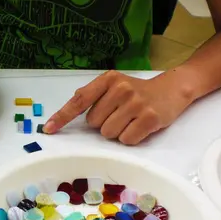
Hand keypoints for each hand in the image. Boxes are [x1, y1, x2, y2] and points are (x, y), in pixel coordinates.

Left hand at [43, 70, 194, 144]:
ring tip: (130, 119)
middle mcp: (121, 88)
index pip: (79, 100)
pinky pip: (126, 140)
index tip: (48, 129)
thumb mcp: (113, 85)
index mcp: (108, 79)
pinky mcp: (149, 118)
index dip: (62, 117)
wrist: (172, 89)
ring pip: (108, 133)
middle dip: (103, 123)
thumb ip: (92, 95)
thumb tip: (68, 110)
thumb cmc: (136, 91)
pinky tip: (140, 126)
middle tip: (120, 113)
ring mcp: (136, 103)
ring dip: (116, 131)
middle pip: (94, 123)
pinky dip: (130, 138)